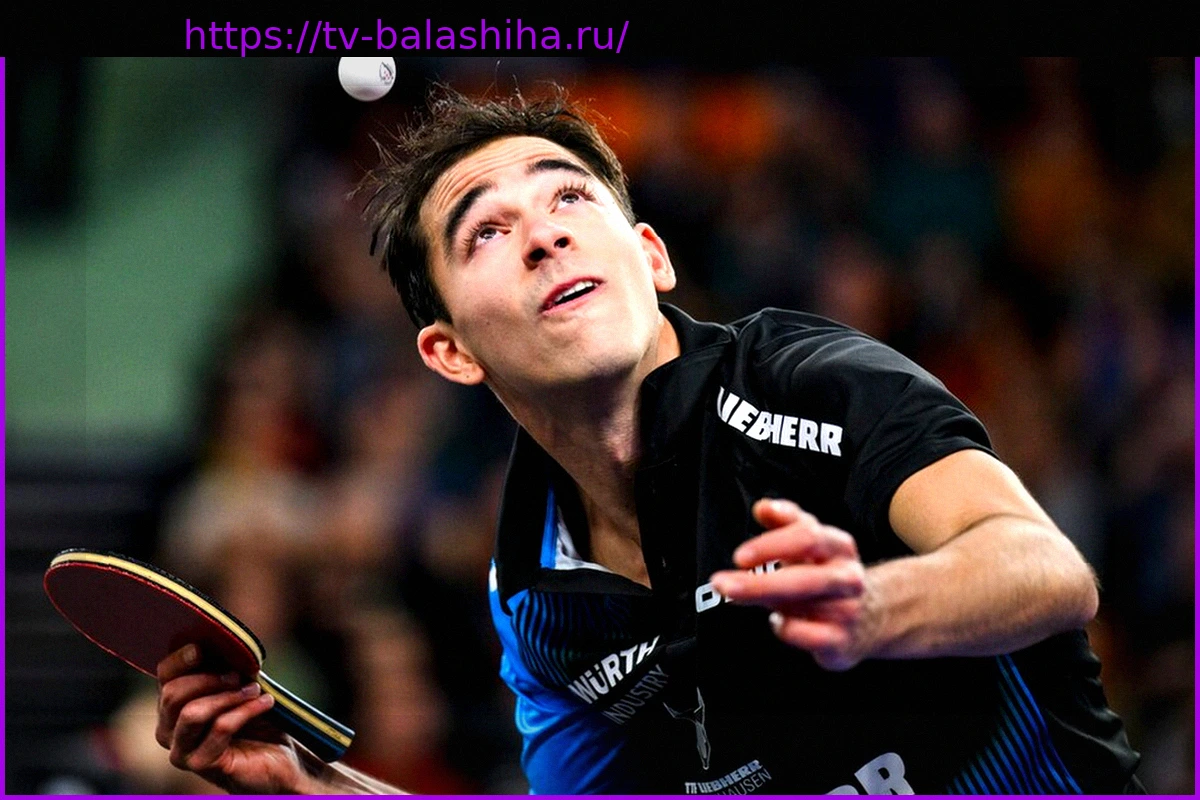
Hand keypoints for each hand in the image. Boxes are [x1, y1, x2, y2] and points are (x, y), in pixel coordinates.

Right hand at [155, 644, 319, 792]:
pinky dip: (246, 710)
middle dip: (209, 679)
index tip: (202, 648)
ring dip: (228, 696)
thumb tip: (226, 642)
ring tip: (254, 690)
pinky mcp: (200, 765)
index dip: (180, 659)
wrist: (280, 758)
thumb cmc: (258, 721)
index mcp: (174, 705)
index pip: (165, 675)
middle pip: (173, 694)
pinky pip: (220, 728)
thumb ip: (227, 667)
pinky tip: (265, 702)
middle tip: (239, 676)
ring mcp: (180, 750)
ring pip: (192, 712)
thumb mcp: (241, 687)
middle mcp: (168, 730)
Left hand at [709, 499, 880, 670]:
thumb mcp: (810, 542)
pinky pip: (809, 637)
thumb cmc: (825, 573)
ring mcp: (848, 610)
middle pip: (804, 578)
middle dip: (758, 583)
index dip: (772, 544)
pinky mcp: (841, 640)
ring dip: (765, 601)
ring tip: (736, 595)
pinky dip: (787, 629)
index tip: (740, 556)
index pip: (808, 536)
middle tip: (721, 584)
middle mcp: (847, 577)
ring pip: (804, 606)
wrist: (868, 617)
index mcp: (839, 546)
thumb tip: (763, 508)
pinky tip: (776, 621)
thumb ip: (785, 522)